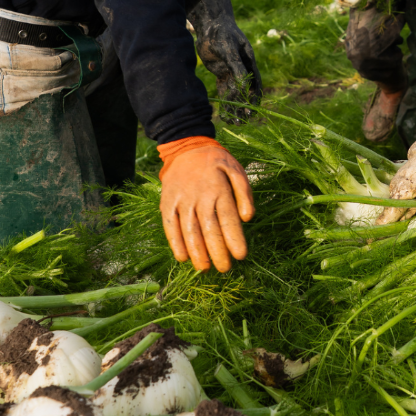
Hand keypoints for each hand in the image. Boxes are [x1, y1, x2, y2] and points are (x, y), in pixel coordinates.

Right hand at [158, 137, 254, 271]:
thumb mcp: (236, 169)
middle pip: (209, 229)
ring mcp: (181, 200)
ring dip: (197, 252)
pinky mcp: (167, 203)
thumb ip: (244, 193)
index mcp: (218, 189)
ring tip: (205, 269)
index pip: (228, 219)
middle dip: (217, 252)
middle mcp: (199, 196)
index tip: (241, 256)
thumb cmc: (215, 162)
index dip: (234, 239)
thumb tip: (248, 218)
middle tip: (225, 268)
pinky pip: (170, 225)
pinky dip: (175, 242)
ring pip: (189, 230)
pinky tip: (183, 257)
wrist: (185, 147)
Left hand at [187, 0, 262, 122]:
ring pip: (235, 92)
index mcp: (249, 62)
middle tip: (242, 122)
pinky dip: (225, 100)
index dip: (254, 99)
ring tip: (233, 122)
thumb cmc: (221, 33)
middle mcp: (243, 68)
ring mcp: (232, 71)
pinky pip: (225, 89)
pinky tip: (223, 113)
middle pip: (246, 91)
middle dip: (244, 107)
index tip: (251, 111)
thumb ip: (236, 67)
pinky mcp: (222, 72)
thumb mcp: (228, 49)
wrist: (210, 24)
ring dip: (235, 107)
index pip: (255, 84)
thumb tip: (244, 87)